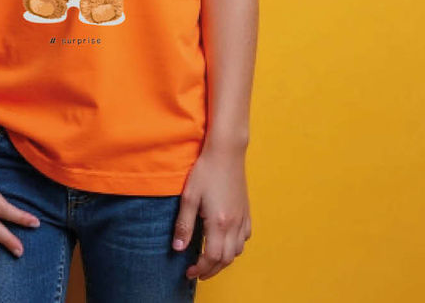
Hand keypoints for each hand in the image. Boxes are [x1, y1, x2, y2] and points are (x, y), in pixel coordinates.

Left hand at [172, 142, 251, 280]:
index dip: (200, 269)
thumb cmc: (206, 170)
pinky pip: (245, 237)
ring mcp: (243, 217)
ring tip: (210, 259)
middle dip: (212, 269)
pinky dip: (236, 246)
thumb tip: (178, 248)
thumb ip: (184, 224)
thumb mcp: (189, 196)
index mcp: (219, 223)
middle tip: (197, 272)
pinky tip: (227, 241)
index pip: (212, 257)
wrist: (226, 151)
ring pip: (238, 250)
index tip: (189, 271)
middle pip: (226, 259)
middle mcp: (234, 224)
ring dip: (224, 260)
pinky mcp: (246, 210)